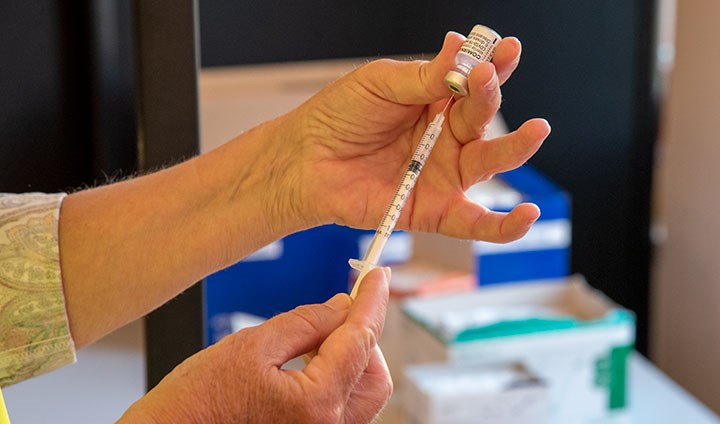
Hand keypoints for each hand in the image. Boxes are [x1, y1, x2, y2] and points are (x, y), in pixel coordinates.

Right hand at [119, 268, 391, 423]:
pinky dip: (334, 377)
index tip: (378, 277)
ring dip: (349, 357)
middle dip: (363, 336)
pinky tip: (309, 358)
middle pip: (373, 375)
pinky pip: (339, 407)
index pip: (359, 340)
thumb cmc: (194, 404)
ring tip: (315, 334)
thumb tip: (342, 306)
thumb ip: (306, 323)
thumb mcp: (251, 346)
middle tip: (343, 306)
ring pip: (360, 393)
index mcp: (316, 404)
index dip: (371, 302)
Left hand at [278, 32, 549, 241]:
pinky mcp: (433, 210)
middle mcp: (446, 138)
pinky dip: (503, 225)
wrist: (305, 161)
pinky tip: (526, 216)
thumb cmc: (338, 117)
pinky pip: (474, 222)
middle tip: (487, 79)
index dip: (493, 67)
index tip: (506, 49)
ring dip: (516, 147)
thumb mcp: (381, 84)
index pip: (474, 83)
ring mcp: (443, 174)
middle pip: (483, 118)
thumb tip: (460, 47)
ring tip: (535, 130)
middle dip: (490, 98)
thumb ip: (424, 76)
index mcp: (436, 102)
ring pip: (490, 163)